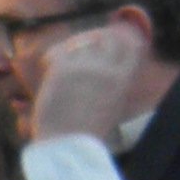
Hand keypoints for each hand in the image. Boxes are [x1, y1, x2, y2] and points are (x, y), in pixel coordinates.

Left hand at [24, 21, 149, 145]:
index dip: (119, 37)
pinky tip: (48, 73)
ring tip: (62, 69)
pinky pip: (56, 53)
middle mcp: (107, 68)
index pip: (130, 43)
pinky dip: (51, 60)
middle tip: (80, 51)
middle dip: (93, 40)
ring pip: (78, 43)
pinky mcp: (63, 69)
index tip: (108, 40)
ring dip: (69, 51)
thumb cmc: (89, 132)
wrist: (69, 143)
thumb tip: (105, 65)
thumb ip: (111, 81)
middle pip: (104, 37)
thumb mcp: (113, 104)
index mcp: (123, 78)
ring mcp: (86, 66)